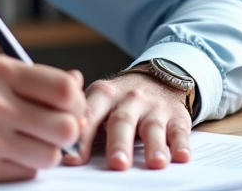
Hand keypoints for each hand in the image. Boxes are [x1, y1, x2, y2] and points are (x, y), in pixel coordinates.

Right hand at [0, 55, 85, 182]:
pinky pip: (26, 172)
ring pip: (50, 156)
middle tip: (58, 131)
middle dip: (69, 132)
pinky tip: (10, 154)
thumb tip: (79, 83)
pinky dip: (25, 166)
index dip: (77, 103)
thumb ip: (38, 79)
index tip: (71, 109)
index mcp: (0, 71)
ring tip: (31, 143)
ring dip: (48, 153)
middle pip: (65, 127)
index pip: (65, 90)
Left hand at [67, 72, 191, 170]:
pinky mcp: (177, 116)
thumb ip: (83, 119)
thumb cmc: (121, 99)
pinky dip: (181, 144)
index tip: (74, 158)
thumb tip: (60, 149)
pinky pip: (179, 131)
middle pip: (122, 121)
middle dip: (119, 143)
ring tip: (155, 163)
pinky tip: (181, 156)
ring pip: (153, 127)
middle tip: (117, 164)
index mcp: (104, 94)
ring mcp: (154, 107)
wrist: (159, 78)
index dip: (83, 136)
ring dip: (154, 145)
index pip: (90, 114)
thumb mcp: (100, 99)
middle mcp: (129, 98)